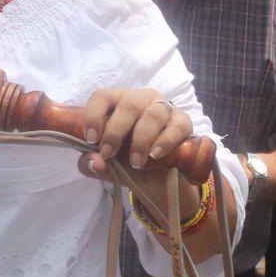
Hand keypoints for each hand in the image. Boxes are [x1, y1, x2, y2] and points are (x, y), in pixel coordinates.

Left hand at [75, 88, 196, 185]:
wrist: (161, 180)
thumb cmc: (129, 162)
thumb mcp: (107, 166)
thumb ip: (92, 164)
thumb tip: (94, 162)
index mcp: (118, 103)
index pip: (102, 96)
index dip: (94, 115)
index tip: (91, 140)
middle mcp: (141, 100)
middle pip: (129, 105)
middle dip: (115, 131)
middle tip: (109, 154)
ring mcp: (164, 108)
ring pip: (153, 114)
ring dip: (141, 139)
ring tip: (136, 162)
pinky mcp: (184, 122)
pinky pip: (177, 125)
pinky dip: (165, 141)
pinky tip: (155, 155)